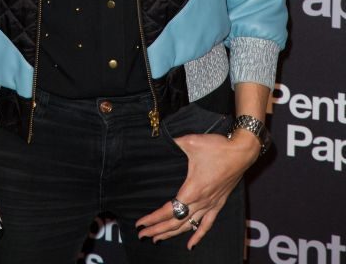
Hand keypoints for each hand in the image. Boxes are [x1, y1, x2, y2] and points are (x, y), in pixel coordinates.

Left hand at [136, 129, 259, 248]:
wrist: (241, 152)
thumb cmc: (216, 147)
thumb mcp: (191, 142)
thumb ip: (174, 142)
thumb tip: (160, 137)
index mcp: (191, 190)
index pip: (168, 211)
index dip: (153, 218)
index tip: (140, 223)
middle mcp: (200, 201)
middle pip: (175, 222)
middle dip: (157, 230)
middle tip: (142, 235)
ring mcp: (210, 204)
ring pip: (188, 226)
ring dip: (172, 234)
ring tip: (158, 239)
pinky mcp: (219, 203)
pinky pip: (207, 224)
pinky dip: (198, 236)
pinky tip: (190, 245)